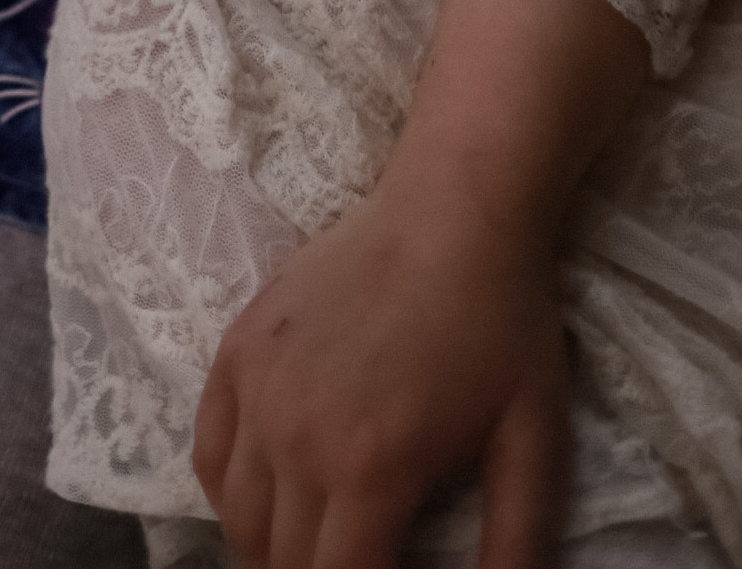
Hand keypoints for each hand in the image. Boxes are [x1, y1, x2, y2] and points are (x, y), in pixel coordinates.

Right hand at [195, 185, 572, 568]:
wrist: (452, 207)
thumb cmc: (501, 324)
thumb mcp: (533, 445)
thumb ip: (516, 545)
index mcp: (367, 467)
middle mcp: (294, 435)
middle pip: (281, 562)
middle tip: (366, 556)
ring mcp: (256, 387)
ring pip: (237, 518)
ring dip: (275, 549)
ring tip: (323, 543)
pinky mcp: (237, 348)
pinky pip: (208, 452)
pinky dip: (231, 493)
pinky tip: (273, 495)